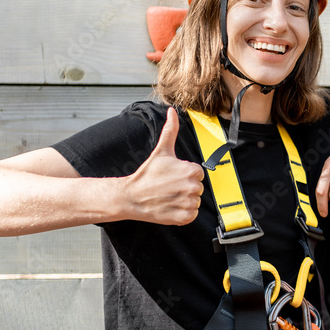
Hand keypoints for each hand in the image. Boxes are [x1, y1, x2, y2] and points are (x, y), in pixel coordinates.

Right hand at [122, 107, 204, 224]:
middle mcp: (193, 187)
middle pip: (197, 187)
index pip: (198, 173)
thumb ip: (170, 130)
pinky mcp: (184, 217)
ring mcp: (189, 203)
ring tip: (169, 196)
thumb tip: (172, 112)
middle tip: (169, 186)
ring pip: (195, 201)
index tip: (173, 176)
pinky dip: (183, 213)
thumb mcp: (161, 151)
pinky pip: (192, 215)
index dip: (185, 175)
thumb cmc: (147, 174)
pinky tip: (170, 207)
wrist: (131, 196)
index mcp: (191, 170)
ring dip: (184, 200)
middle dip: (185, 187)